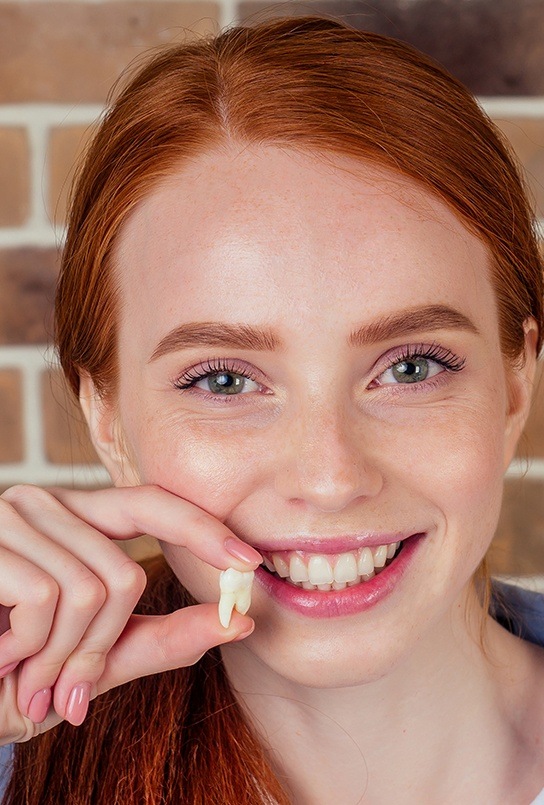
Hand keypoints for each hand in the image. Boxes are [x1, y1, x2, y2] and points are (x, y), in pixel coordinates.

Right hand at [0, 484, 259, 742]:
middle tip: (63, 689)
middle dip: (99, 649)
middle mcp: (46, 506)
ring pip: (94, 591)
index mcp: (75, 522)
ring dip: (59, 659)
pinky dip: (30, 649)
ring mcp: (14, 516)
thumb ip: (159, 640)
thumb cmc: (5, 675)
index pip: (154, 505)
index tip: (250, 563)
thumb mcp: (88, 663)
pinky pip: (51, 600)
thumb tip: (239, 621)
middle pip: (126, 572)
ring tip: (17, 671)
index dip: (204, 529)